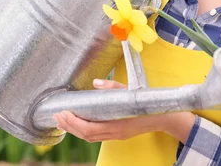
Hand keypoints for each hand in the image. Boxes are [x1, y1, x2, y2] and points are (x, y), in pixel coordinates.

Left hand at [53, 79, 195, 143]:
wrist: (164, 117)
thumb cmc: (148, 104)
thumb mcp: (130, 91)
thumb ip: (112, 87)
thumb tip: (96, 82)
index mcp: (117, 125)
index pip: (90, 129)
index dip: (74, 123)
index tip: (63, 113)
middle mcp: (115, 133)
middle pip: (86, 135)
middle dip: (69, 126)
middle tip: (56, 116)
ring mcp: (116, 135)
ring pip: (90, 138)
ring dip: (74, 130)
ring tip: (62, 121)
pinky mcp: (117, 134)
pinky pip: (96, 136)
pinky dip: (83, 131)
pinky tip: (77, 124)